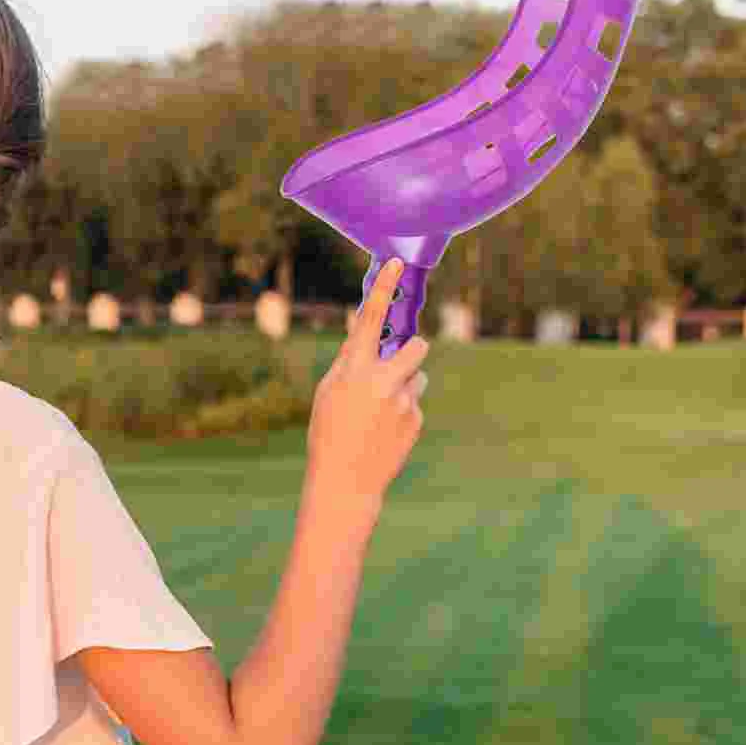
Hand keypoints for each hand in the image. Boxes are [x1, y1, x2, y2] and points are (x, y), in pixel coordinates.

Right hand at [304, 259, 429, 507]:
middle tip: (396, 365)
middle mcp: (382, 382)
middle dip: (410, 351)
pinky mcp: (416, 420)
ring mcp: (403, 402)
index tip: (397, 264)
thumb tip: (359, 327)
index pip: (368, 320)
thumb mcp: (329, 390)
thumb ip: (348, 358)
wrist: (345, 480)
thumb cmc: (328, 430)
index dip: (383, 289)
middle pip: (416, 346)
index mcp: (353, 371)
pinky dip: (402, 411)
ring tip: (381, 409)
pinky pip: (414, 402)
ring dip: (404, 384)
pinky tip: (384, 430)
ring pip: (417, 376)